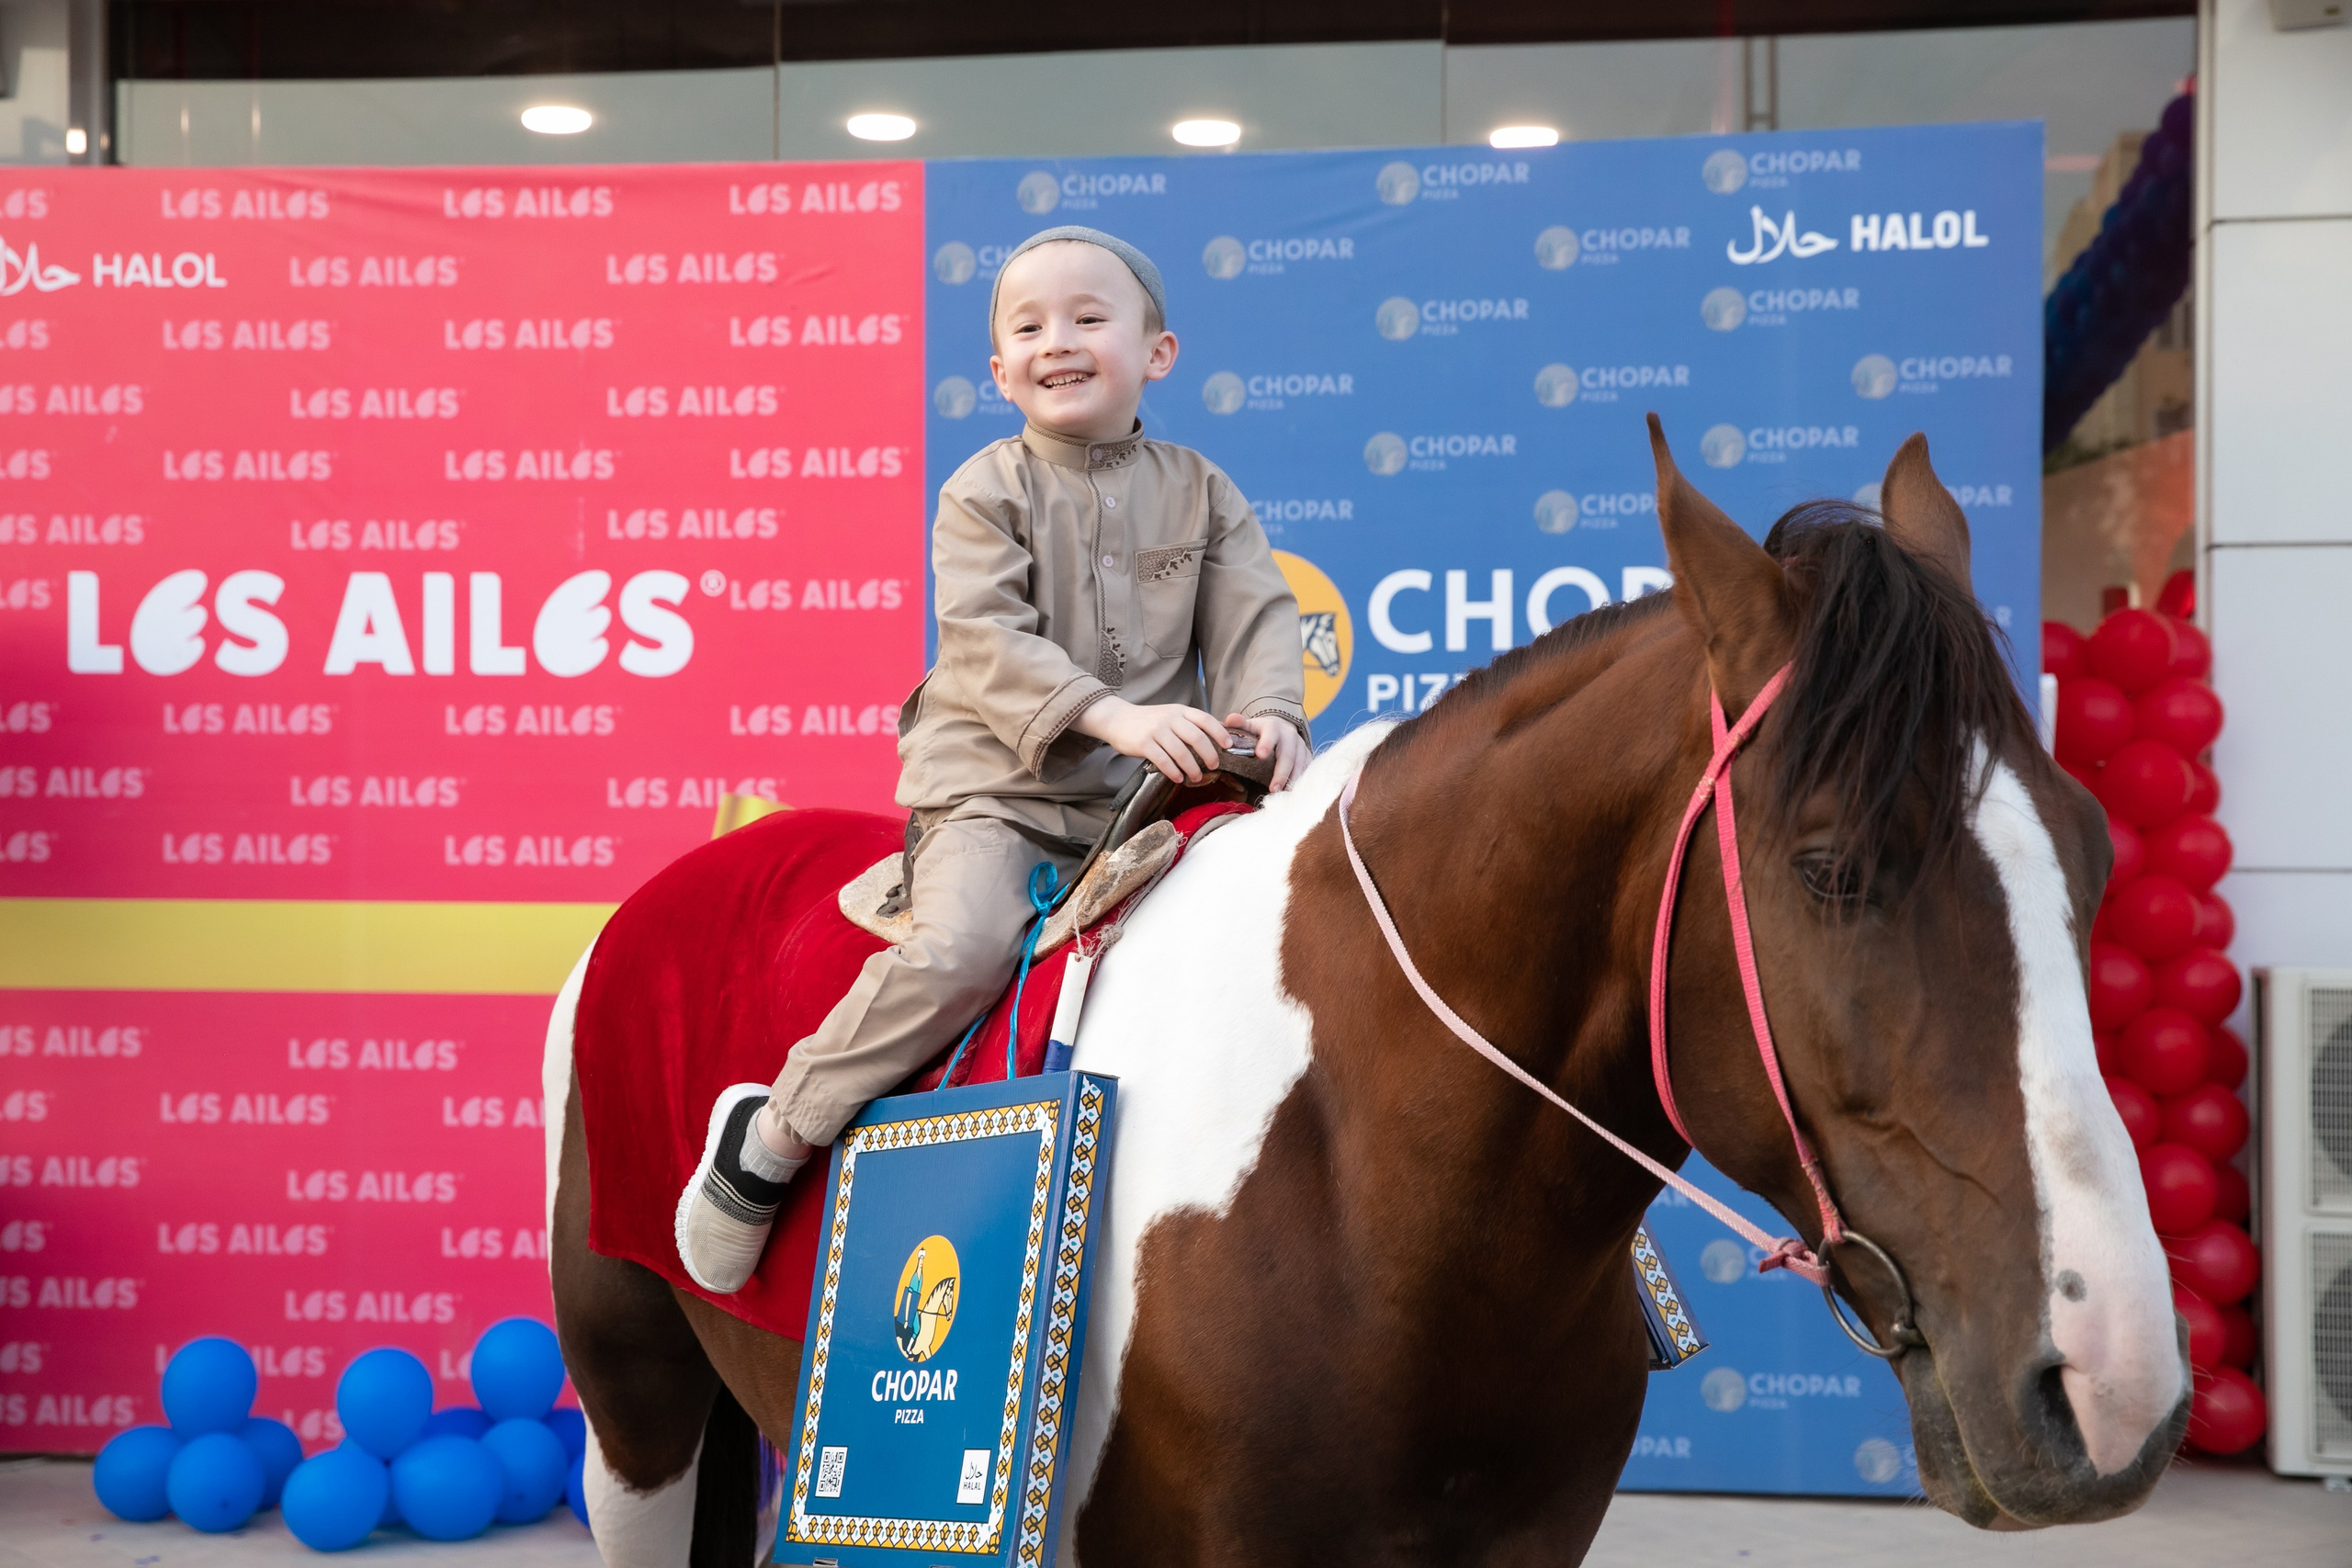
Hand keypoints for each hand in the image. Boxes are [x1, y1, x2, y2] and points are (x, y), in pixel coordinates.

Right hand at [1074, 697, 1229, 783]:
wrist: (1117, 719)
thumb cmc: (1149, 720)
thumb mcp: (1172, 715)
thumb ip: (1191, 723)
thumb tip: (1219, 732)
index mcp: (1180, 711)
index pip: (1205, 720)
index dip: (1220, 733)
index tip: (1229, 746)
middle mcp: (1170, 719)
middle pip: (1197, 738)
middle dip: (1209, 755)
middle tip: (1214, 767)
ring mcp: (1156, 730)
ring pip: (1181, 752)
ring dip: (1192, 768)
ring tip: (1196, 777)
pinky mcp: (1144, 743)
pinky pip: (1163, 760)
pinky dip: (1173, 771)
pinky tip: (1178, 778)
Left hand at [1226, 713, 1309, 791]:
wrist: (1281, 729)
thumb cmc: (1261, 732)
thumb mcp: (1249, 726)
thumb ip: (1239, 724)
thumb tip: (1229, 719)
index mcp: (1273, 727)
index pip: (1271, 733)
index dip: (1266, 743)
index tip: (1260, 755)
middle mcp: (1289, 735)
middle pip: (1288, 754)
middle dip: (1281, 772)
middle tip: (1273, 788)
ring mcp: (1300, 746)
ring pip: (1300, 763)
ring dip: (1292, 779)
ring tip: (1282, 794)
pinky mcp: (1307, 756)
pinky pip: (1307, 769)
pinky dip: (1301, 780)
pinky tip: (1293, 792)